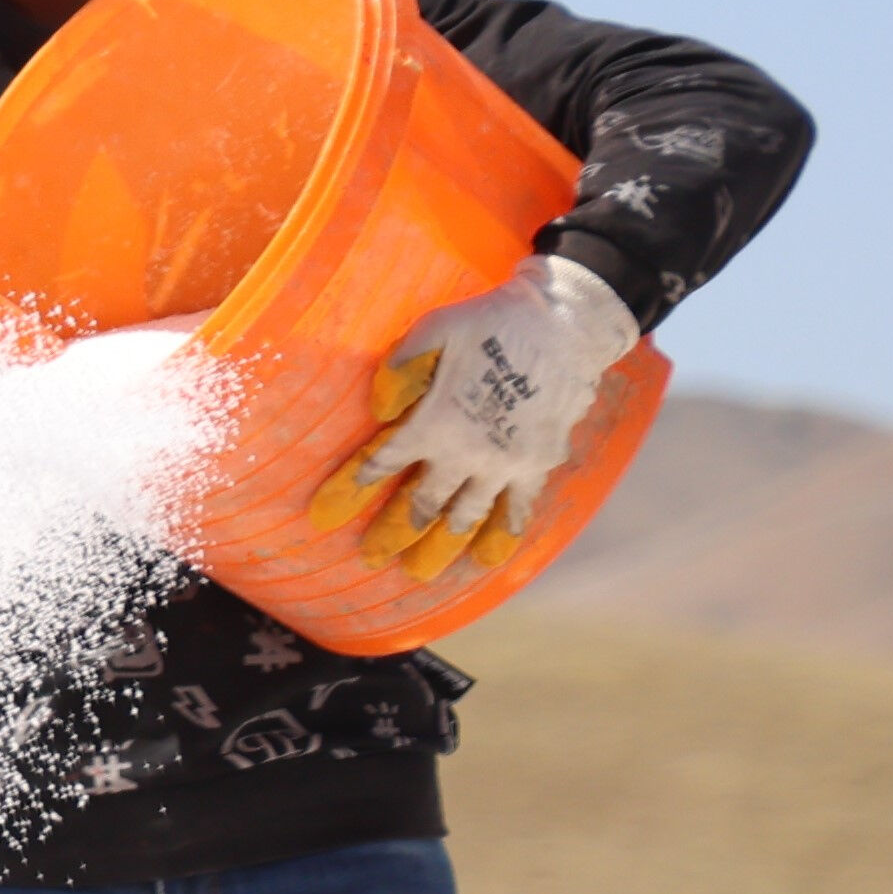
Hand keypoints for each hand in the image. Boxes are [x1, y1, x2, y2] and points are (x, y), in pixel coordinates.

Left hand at [306, 250, 638, 573]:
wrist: (567, 324)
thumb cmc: (494, 320)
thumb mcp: (434, 328)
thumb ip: (400, 367)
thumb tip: (375, 411)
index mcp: (433, 423)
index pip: (381, 465)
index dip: (352, 489)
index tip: (325, 515)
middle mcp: (467, 453)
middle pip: (422, 503)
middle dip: (393, 532)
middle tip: (372, 557)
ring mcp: (507, 464)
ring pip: (467, 516)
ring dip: (442, 546)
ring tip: (421, 573)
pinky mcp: (541, 462)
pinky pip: (520, 507)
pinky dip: (503, 533)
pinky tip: (489, 557)